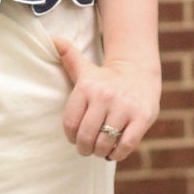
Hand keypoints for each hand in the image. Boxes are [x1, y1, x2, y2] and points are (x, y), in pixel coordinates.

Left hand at [51, 42, 159, 160]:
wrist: (140, 73)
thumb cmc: (105, 78)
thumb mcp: (85, 68)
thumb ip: (68, 57)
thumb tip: (52, 39)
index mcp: (87, 87)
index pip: (70, 123)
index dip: (71, 136)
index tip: (75, 138)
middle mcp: (105, 96)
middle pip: (86, 135)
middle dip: (84, 148)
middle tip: (87, 149)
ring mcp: (124, 107)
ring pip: (104, 142)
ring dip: (100, 152)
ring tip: (100, 151)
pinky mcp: (142, 118)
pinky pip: (125, 145)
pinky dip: (117, 154)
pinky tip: (114, 152)